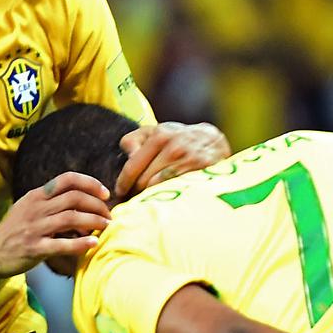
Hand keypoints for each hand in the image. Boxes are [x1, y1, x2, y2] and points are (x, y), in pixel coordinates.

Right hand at [0, 172, 111, 277]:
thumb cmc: (17, 228)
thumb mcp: (30, 206)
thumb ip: (53, 200)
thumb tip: (84, 200)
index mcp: (38, 195)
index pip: (67, 179)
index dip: (90, 183)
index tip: (105, 193)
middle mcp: (37, 208)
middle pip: (74, 198)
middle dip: (97, 205)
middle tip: (109, 214)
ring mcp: (35, 228)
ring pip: (71, 218)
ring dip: (93, 221)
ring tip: (106, 226)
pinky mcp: (35, 248)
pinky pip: (62, 244)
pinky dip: (80, 243)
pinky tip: (93, 243)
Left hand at [115, 122, 230, 197]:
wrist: (213, 141)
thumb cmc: (177, 138)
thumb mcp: (155, 131)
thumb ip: (134, 140)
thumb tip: (128, 156)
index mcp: (159, 135)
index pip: (133, 166)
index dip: (123, 182)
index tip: (120, 191)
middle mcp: (174, 147)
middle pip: (144, 181)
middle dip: (135, 192)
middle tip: (133, 199)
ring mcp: (189, 161)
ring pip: (160, 189)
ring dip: (149, 198)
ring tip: (146, 202)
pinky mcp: (202, 173)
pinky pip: (178, 192)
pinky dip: (168, 199)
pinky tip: (164, 201)